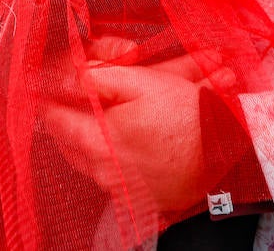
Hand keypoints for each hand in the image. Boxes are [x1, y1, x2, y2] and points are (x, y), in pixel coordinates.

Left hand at [46, 40, 233, 216]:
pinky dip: (111, 154)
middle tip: (73, 97)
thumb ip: (100, 78)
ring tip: (102, 114)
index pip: (54, 119)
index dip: (51, 97)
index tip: (48, 85)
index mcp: (98, 140)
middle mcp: (102, 169)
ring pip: (88, 158)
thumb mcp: (143, 82)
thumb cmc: (184, 115)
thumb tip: (74, 76)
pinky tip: (126, 138)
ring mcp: (118, 186)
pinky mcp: (135, 197)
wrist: (224, 151)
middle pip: (67, 141)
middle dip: (69, 116)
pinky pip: (109, 173)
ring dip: (90, 135)